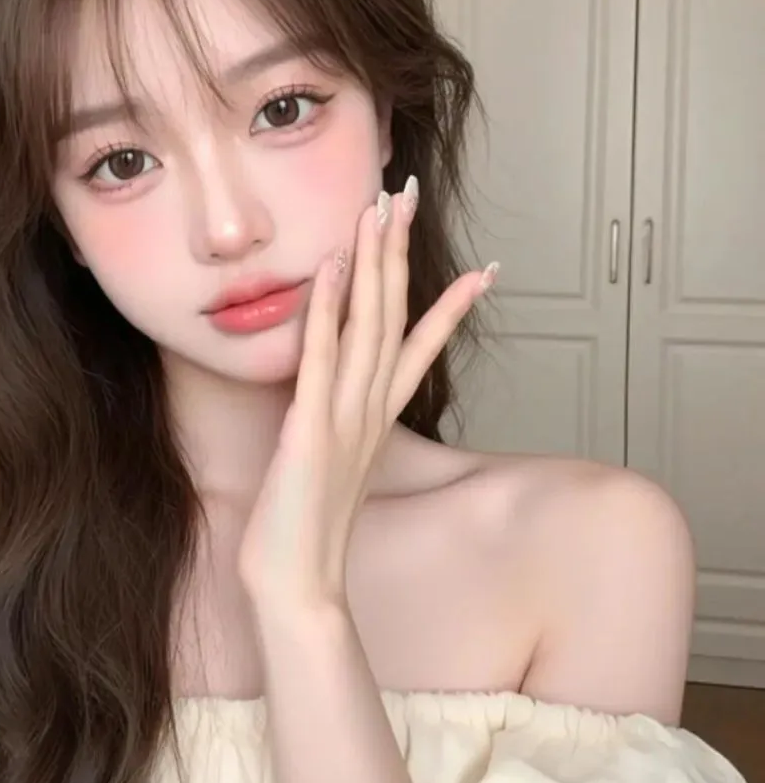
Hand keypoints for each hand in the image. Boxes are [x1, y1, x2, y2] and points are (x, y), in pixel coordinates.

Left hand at [237, 178, 497, 611]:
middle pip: (395, 317)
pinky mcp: (310, 429)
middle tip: (405, 195)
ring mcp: (344, 418)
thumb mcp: (332, 468)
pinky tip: (332, 267)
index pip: (420, 350)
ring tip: (380, 207)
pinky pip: (322, 359)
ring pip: (369, 325)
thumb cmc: (307, 531)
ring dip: (375, 263)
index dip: (450, 307)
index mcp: (376, 419)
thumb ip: (340, 433)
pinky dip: (329, 310)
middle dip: (400, 253)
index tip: (484, 270)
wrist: (299, 587)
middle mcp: (369, 411)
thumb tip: (334, 411)